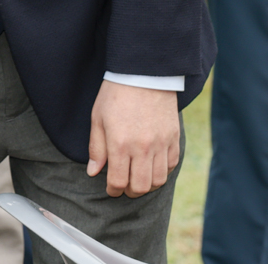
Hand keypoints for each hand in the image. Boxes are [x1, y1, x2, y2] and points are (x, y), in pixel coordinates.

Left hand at [87, 80, 180, 197]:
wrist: (144, 74)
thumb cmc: (115, 94)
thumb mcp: (98, 118)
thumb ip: (97, 148)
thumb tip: (93, 172)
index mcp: (120, 143)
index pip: (118, 181)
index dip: (113, 190)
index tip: (110, 189)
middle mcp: (142, 147)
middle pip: (140, 187)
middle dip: (130, 192)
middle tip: (124, 187)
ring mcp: (160, 144)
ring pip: (158, 180)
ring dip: (147, 185)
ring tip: (138, 180)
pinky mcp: (173, 138)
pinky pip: (171, 165)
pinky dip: (162, 172)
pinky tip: (152, 167)